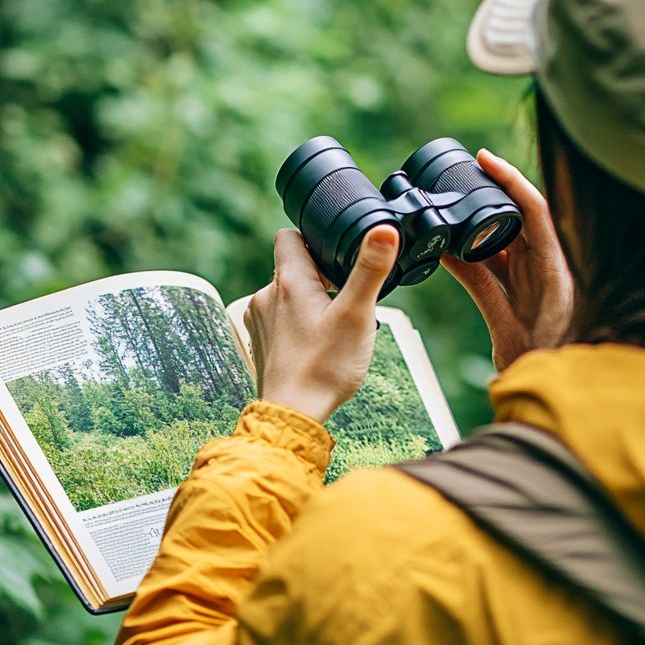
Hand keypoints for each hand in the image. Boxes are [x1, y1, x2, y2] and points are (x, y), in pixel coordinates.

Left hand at [243, 226, 399, 423]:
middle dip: (320, 277)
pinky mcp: (261, 342)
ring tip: (333, 327)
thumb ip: (370, 269)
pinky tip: (317, 344)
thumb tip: (384, 230)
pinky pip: (281, 320)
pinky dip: (299, 324)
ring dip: (310, 302)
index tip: (335, 258)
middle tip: (344, 301)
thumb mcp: (357, 314)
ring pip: (288, 295)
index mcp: (288, 281)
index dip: (314, 239)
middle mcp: (266, 296)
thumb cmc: (324, 367)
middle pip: (293, 268)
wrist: (293, 414)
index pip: (290, 236)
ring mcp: (259, 320)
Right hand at [441, 149, 572, 371]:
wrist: (554, 390)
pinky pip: (501, 258)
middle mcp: (548, 267)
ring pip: (509, 236)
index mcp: (552, 272)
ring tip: (456, 201)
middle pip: (521, 216)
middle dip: (494, 190)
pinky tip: (458, 244)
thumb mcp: (503, 324)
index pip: (535, 210)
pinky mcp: (525, 288)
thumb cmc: (538, 363)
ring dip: (484, 219)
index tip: (485, 159)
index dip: (511, 179)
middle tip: (465, 170)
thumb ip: (478, 287)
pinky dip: (479, 248)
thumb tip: (447, 253)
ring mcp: (536, 277)